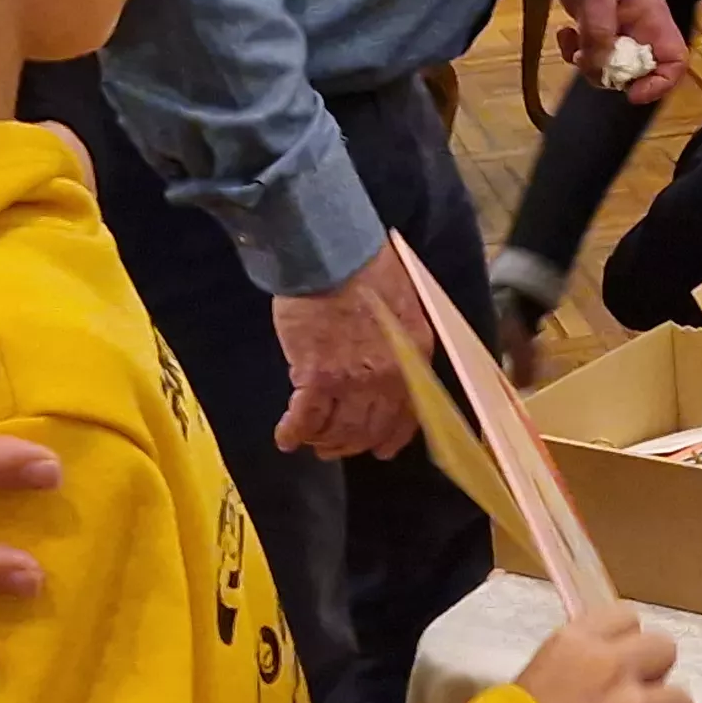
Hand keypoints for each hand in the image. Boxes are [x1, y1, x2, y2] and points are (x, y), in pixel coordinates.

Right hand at [270, 249, 431, 461]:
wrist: (332, 253)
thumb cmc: (364, 268)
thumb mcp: (401, 308)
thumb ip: (398, 344)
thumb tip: (380, 368)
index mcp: (415, 357)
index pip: (409, 415)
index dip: (391, 437)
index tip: (379, 449)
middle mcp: (390, 377)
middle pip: (370, 428)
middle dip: (350, 444)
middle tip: (332, 446)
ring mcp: (354, 380)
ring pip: (339, 430)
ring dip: (322, 440)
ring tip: (310, 439)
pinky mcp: (318, 377)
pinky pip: (306, 419)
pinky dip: (294, 433)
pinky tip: (285, 438)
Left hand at [547, 0, 690, 102]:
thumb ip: (599, 32)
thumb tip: (600, 71)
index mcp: (651, 19)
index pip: (674, 62)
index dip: (659, 83)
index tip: (630, 90)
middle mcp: (639, 27)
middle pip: (640, 70)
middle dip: (613, 75)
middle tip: (588, 63)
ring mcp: (617, 25)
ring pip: (611, 63)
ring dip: (589, 64)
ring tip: (572, 46)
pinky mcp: (595, 21)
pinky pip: (591, 49)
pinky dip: (576, 49)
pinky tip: (564, 32)